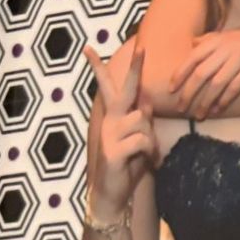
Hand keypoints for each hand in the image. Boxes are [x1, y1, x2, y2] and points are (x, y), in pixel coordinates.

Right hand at [83, 39, 153, 219]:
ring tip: (143, 153)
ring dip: (151, 139)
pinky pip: (142, 141)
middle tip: (142, 45)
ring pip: (143, 121)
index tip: (89, 47)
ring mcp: (109, 135)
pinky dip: (148, 152)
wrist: (113, 194)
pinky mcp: (112, 151)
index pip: (110, 87)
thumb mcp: (138, 139)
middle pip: (125, 90)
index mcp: (114, 116)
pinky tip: (140, 160)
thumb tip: (146, 101)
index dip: (100, 68)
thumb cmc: (128, 164)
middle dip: (135, 68)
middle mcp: (109, 121)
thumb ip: (141, 121)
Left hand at [170, 26, 239, 116]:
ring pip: (217, 83)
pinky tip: (217, 110)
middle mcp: (228, 46)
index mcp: (218, 39)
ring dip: (205, 101)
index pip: (193, 57)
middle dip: (189, 92)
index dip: (180, 73)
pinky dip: (224, 100)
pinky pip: (236, 86)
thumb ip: (210, 39)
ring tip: (198, 115)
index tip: (171, 89)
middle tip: (180, 108)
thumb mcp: (231, 34)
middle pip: (202, 72)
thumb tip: (191, 43)